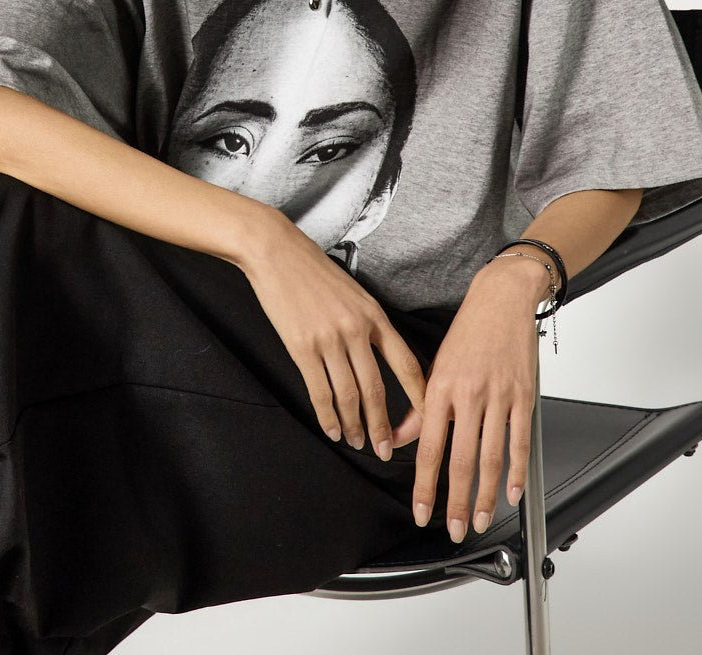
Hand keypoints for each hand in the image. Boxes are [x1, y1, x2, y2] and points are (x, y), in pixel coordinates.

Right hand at [237, 207, 425, 460]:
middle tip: (385, 450)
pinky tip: (332, 430)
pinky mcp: (302, 347)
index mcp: (375, 316)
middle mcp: (356, 330)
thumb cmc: (314, 270)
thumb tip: (380, 357)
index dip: (418, 398)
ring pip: (348, 396)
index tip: (424, 422)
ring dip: (354, 425)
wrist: (276, 252)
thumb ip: (368, 323)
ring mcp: (329, 340)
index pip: (407, 365)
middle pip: (377, 390)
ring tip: (356, 443)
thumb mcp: (353, 292)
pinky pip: (319, 391)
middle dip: (383, 426)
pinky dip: (327, 416)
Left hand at [406, 259, 547, 541]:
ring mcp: (498, 397)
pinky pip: (519, 443)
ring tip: (482, 521)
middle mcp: (468, 395)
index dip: (425, 485)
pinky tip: (513, 492)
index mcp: (440, 388)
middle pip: (461, 461)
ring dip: (487, 497)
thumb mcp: (434, 364)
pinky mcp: (523, 396)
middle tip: (454, 529)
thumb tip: (400, 437)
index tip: (422, 512)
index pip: (429, 447)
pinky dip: (518, 472)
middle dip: (457, 502)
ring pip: (491, 458)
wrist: (501, 299)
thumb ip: (418, 407)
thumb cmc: (467, 331)